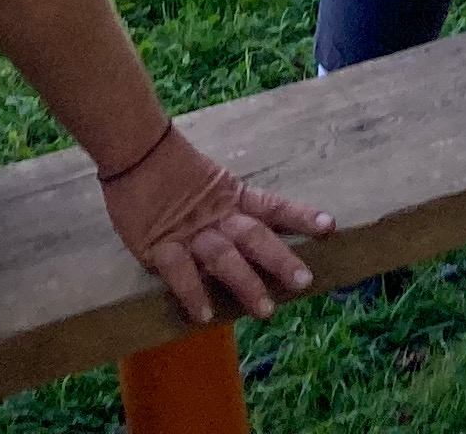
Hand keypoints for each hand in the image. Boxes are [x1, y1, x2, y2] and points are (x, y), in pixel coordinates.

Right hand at [98, 124, 332, 324]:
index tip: (330, 227)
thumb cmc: (173, 168)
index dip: (301, 216)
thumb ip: (230, 205)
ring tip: (265, 310)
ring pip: (223, 257)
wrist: (135, 150)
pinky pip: (178, 271)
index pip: (274, 206)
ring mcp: (190, 232)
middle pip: (255, 237)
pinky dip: (192, 292)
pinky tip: (204, 315)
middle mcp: (218, 216)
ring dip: (245, 283)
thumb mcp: (211, 183)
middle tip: (304, 282)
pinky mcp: (158, 245)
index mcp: (233, 198)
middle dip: (280, 259)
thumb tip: (258, 231)